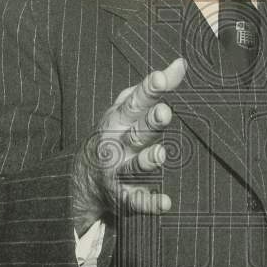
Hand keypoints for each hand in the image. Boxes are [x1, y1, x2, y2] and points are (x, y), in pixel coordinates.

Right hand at [72, 58, 187, 233]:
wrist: (84, 178)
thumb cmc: (117, 133)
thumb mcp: (129, 108)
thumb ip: (154, 88)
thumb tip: (182, 63)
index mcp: (119, 120)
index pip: (135, 102)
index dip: (149, 90)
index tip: (162, 77)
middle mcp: (117, 144)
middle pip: (136, 132)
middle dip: (149, 123)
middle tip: (164, 112)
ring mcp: (118, 172)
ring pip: (134, 167)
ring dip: (147, 161)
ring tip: (161, 154)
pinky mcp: (124, 197)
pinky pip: (137, 201)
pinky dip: (150, 203)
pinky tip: (166, 203)